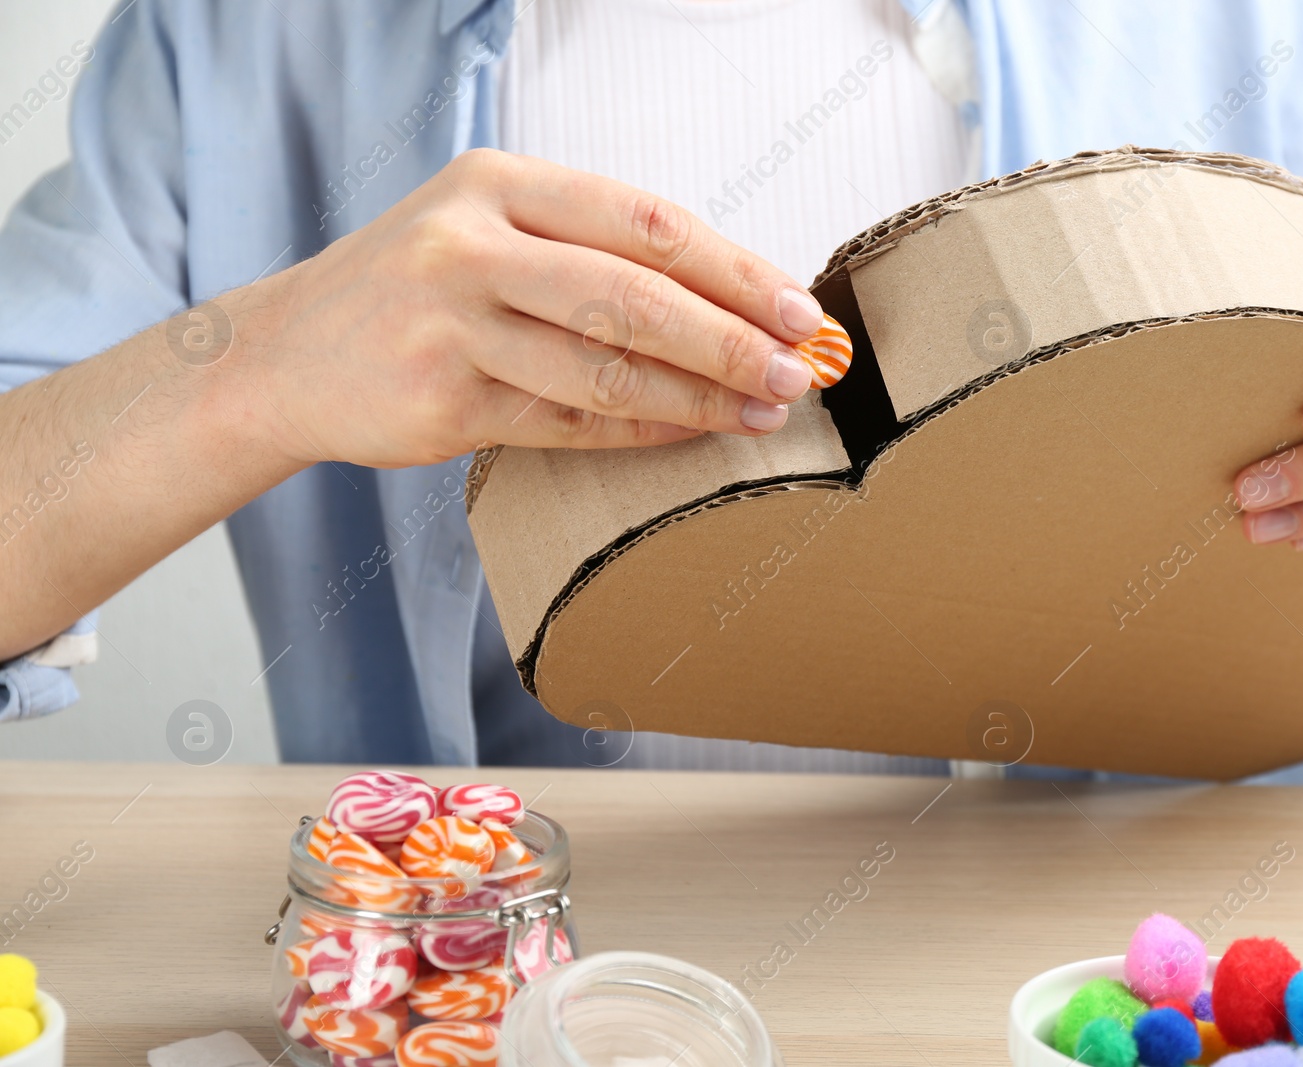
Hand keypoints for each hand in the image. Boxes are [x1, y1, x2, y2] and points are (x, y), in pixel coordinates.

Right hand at [241, 149, 825, 467]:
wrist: (285, 355)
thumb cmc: (416, 289)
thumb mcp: (488, 229)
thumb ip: (588, 247)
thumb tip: (731, 295)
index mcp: (499, 182)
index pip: (644, 221)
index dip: (733, 268)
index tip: (797, 306)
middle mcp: (470, 244)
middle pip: (633, 295)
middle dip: (730, 338)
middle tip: (797, 369)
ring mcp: (451, 325)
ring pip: (606, 368)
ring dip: (699, 395)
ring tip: (761, 410)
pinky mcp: (444, 401)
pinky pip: (569, 422)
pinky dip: (643, 430)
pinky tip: (690, 431)